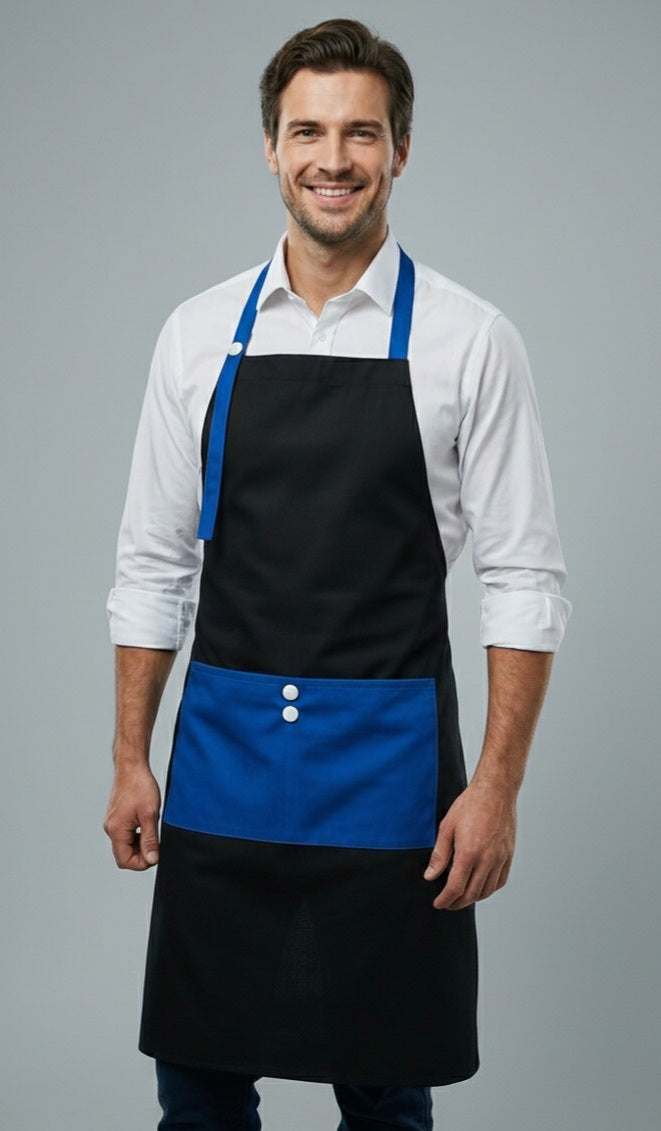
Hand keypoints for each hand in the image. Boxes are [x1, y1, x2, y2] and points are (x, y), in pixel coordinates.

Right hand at [103, 764, 160, 869]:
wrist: (132, 767)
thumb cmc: (140, 786)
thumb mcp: (150, 815)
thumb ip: (150, 839)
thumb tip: (151, 859)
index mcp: (116, 830)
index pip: (125, 861)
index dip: (141, 863)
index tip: (155, 854)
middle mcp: (111, 829)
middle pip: (124, 855)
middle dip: (141, 854)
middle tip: (156, 842)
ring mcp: (113, 824)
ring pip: (126, 845)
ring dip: (140, 844)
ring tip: (152, 828)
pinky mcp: (117, 818)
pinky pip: (126, 835)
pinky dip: (137, 835)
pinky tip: (147, 824)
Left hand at [423, 777, 515, 909]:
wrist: (496, 791)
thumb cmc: (470, 804)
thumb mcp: (447, 827)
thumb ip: (439, 855)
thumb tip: (430, 876)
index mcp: (469, 853)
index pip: (455, 887)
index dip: (445, 900)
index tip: (438, 904)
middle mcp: (487, 859)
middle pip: (472, 894)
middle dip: (457, 903)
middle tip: (448, 903)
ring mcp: (500, 858)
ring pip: (487, 890)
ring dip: (473, 898)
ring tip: (462, 897)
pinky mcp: (509, 855)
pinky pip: (500, 881)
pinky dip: (490, 889)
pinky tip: (481, 887)